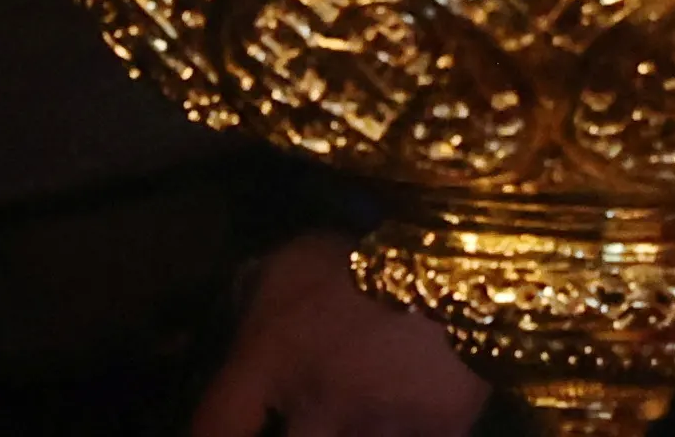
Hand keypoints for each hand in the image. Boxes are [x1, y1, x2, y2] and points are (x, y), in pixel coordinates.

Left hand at [192, 235, 486, 436]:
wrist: (459, 261)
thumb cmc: (363, 254)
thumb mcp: (292, 262)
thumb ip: (257, 297)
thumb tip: (239, 315)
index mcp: (271, 359)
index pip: (215, 425)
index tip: (216, 434)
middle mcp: (317, 406)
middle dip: (292, 435)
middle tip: (308, 417)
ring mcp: (378, 427)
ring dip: (350, 431)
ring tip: (354, 407)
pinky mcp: (437, 432)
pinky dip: (404, 432)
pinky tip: (400, 418)